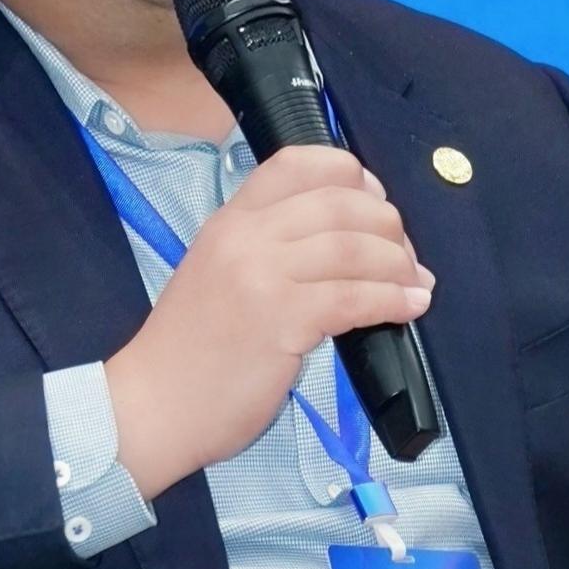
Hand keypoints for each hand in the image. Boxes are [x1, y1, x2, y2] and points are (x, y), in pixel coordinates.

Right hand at [106, 145, 431, 497]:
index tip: (376, 201)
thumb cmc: (189, 351)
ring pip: (354, 247)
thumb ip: (269, 249)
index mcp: (229, 220)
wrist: (152, 406)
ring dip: (399, 264)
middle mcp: (245, 238)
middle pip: (339, 202)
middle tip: (406, 256)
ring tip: (416, 284)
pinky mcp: (280, 322)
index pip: (296, 163)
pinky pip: (354, 297)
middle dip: (389, 225)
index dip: (350, 174)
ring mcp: (261, 277)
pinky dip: (393, 299)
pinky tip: (409, 307)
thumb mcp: (218, 274)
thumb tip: (346, 241)